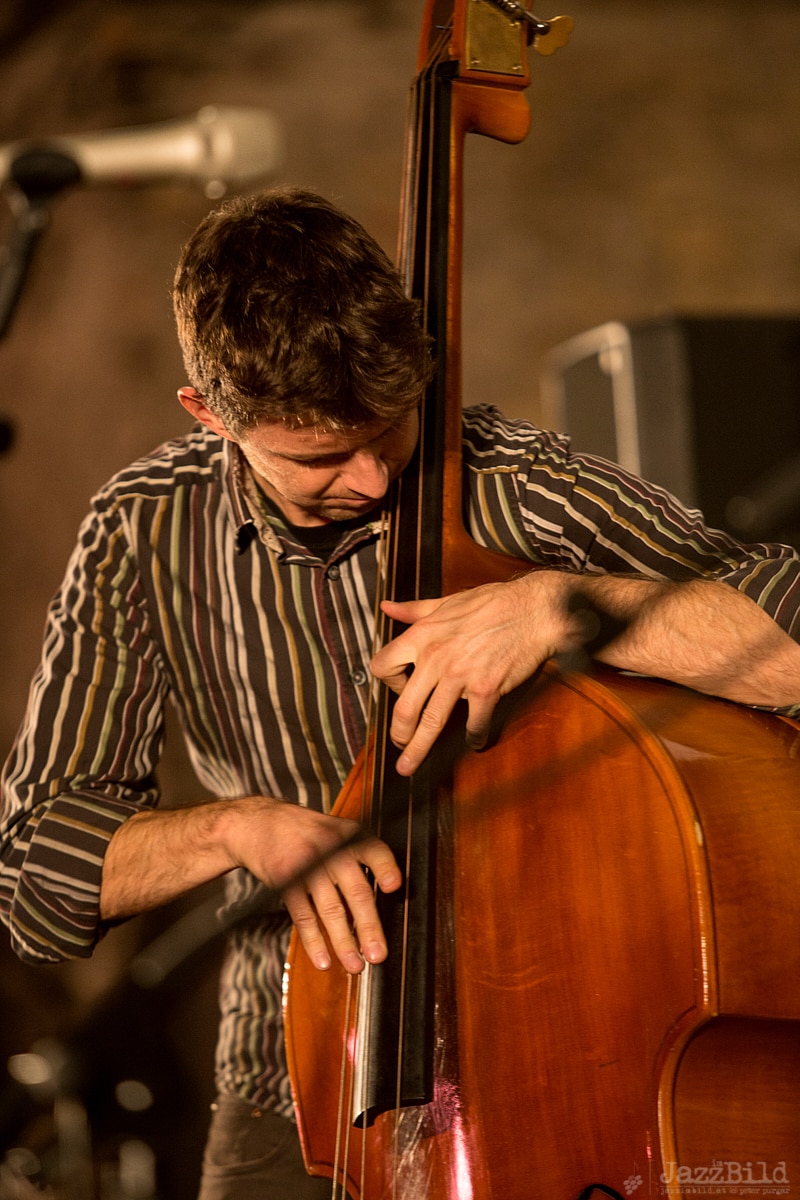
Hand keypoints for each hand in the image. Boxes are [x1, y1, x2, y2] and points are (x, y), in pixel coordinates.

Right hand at [224, 798, 401, 974]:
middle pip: (356, 891)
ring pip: (331, 910)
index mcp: (350, 837)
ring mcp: (308, 867)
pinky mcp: (287, 883)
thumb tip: (388, 895)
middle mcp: (332, 851)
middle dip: (368, 927)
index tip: (394, 887)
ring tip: (355, 965)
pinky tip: (323, 960)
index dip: (385, 867)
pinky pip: (303, 916)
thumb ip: (361, 857)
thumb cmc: (308, 833)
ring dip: (344, 942)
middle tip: (378, 955)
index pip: (374, 851)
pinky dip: (314, 941)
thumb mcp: (337, 831)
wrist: (259, 823)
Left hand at [370, 574, 567, 775]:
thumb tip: (387, 608)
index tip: (400, 690)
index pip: (382, 666)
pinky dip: (475, 736)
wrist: (534, 609)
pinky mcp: (486, 689)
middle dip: (399, 733)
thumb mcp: (446, 602)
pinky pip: (474, 723)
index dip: (387, 683)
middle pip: (404, 707)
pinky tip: (476, 740)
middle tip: (399, 746)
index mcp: (422, 636)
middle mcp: (436, 658)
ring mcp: (460, 676)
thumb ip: (414, 609)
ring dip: (419, 749)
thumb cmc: (492, 603)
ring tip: (410, 766)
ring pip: (432, 722)